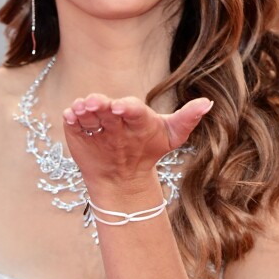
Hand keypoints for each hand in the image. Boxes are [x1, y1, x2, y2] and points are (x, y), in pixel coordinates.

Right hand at [62, 94, 212, 191]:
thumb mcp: (171, 136)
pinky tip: (70, 118)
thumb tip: (209, 102)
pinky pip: (74, 123)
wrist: (125, 176)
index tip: (122, 107)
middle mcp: (113, 114)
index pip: (131, 107)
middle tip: (95, 104)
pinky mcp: (80, 131)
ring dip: (83, 109)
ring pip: (88, 112)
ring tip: (81, 110)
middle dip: (100, 103)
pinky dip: (70, 119)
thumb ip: (187, 119)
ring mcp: (96, 122)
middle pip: (106, 106)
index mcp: (135, 113)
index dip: (126, 106)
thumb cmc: (149, 150)